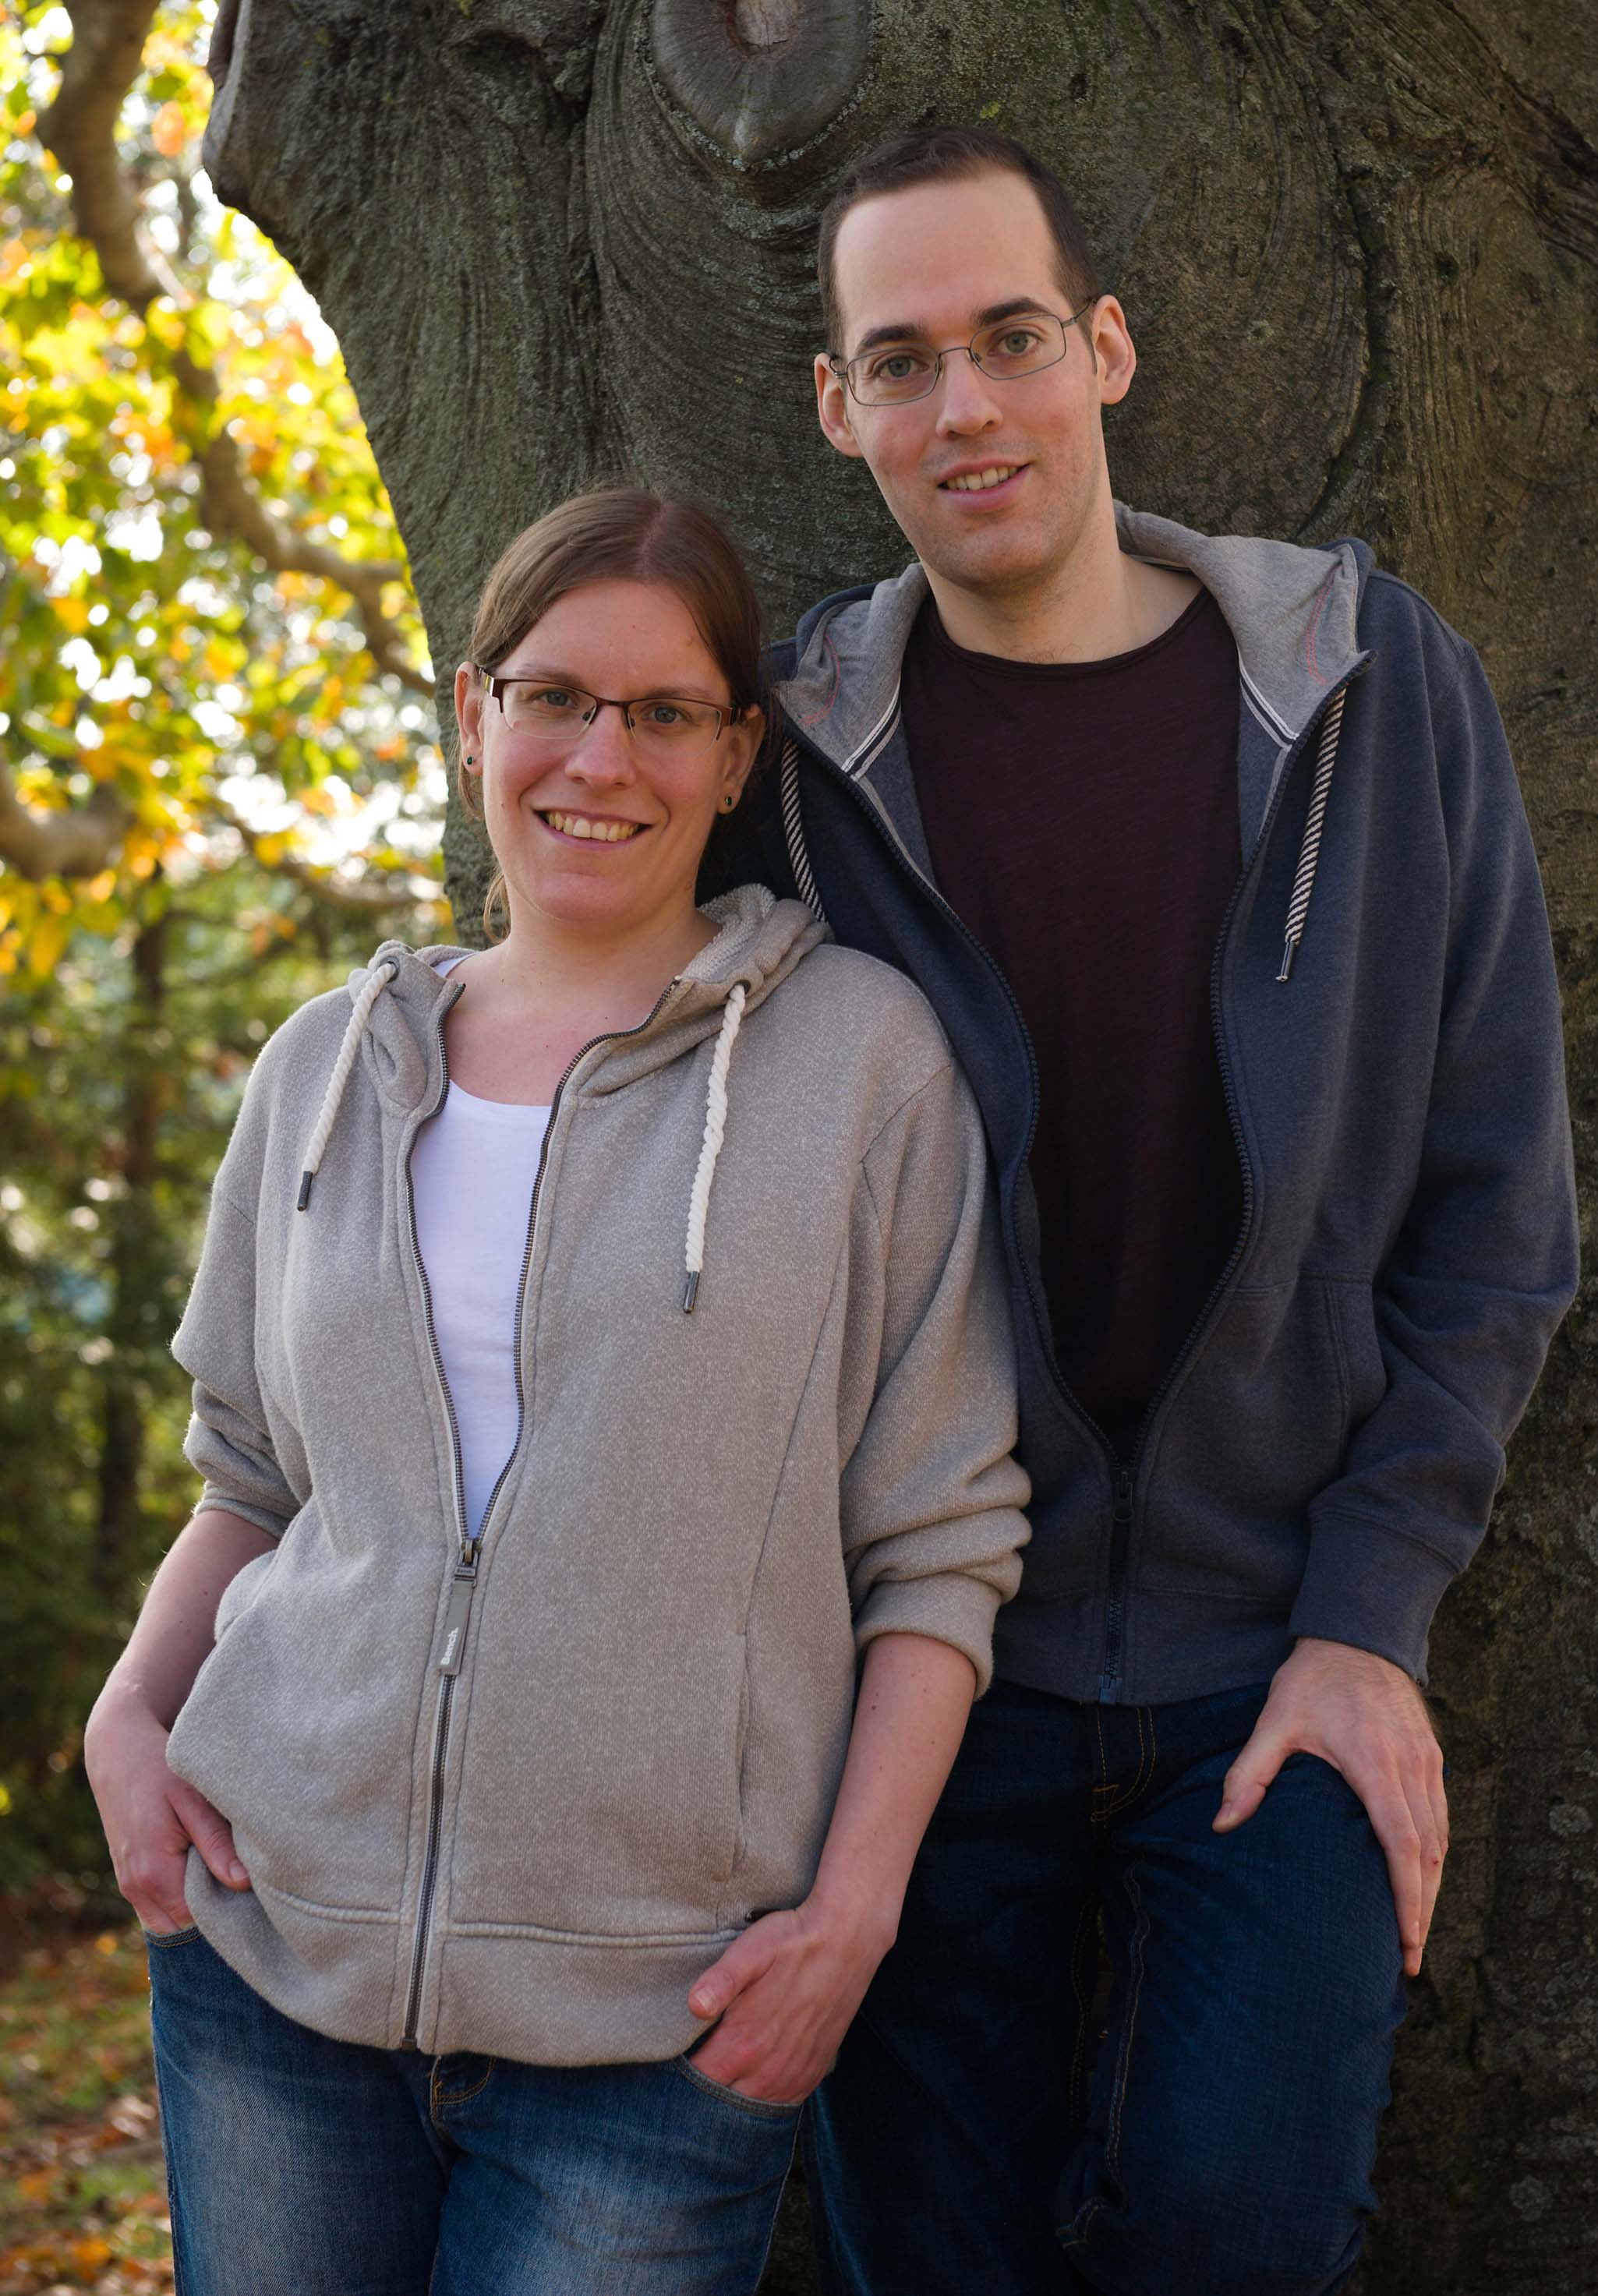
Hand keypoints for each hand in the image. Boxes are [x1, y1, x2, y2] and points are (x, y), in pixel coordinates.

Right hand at [85, 1688, 249, 1933]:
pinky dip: (177, 1900)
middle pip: (182, 1927)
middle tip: (243, 1889)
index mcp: (153, 1873)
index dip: (227, 1912)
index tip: (254, 1896)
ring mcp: (128, 1884)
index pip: (197, 1920)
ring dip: (193, 1910)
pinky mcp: (127, 1875)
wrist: (117, 1750)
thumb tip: (242, 1883)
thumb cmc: (158, 1769)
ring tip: (223, 1881)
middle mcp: (136, 1887)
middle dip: (211, 1915)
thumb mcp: (192, 1799)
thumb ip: (216, 1844)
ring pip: (167, 1920)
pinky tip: (201, 1874)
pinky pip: (155, 1906)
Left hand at [685, 1896, 894, 2104]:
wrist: (847, 1940)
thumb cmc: (793, 1941)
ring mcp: (794, 2074)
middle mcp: (769, 2069)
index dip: (681, 2076)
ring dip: (735, 2096)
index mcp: (745, 2042)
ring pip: (753, 2107)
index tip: (674, 2062)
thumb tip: (693, 2007)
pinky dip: (765, 2098)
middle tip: (695, 2068)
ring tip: (722, 2076)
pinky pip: (783, 2102)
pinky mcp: (814, 2071)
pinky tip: (755, 2080)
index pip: (699, 2080)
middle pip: (722, 2101)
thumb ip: (720, 1981)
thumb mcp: (750, 1950)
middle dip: (704, 2091)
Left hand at [1213, 1637, 1446, 1976]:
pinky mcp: (1432, 1757)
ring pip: (1440, 1839)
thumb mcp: (1273, 1721)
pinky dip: (1435, 1854)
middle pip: (1428, 1855)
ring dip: (1430, 1887)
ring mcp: (1427, 1763)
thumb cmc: (1311, 1680)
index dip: (1406, 1898)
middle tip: (1408, 1959)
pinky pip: (1441, 1816)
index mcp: (1375, 1764)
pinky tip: (1421, 1880)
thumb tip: (1222, 1825)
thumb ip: (1249, 1773)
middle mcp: (1411, 1768)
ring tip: (1414, 1931)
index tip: (1405, 1940)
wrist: (1355, 1633)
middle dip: (1421, 1910)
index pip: (1401, 1845)